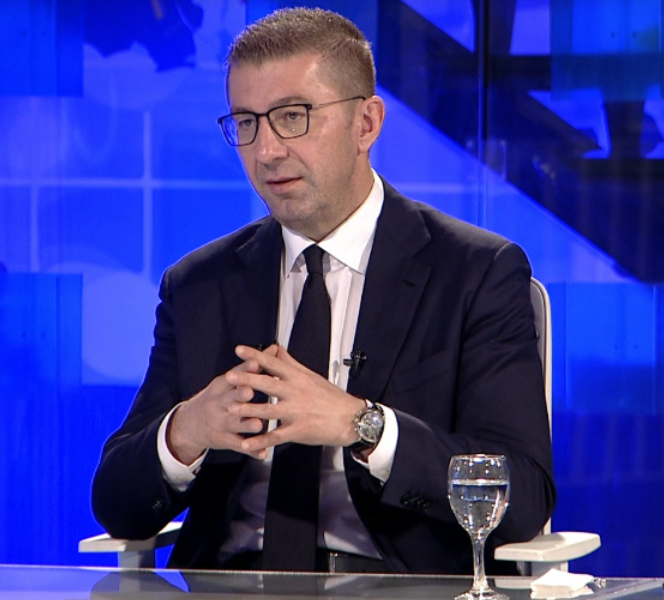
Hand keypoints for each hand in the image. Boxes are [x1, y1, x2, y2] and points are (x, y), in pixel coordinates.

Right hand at [167, 347, 277, 463]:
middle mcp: (219, 403)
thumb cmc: (217, 397)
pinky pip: (239, 445)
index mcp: (222, 386)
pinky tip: (262, 453)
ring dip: (247, 424)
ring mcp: (221, 423)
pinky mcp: (223, 440)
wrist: (190, 423)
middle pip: (230, 398)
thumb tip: (274, 348)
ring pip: (236, 423)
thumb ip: (252, 366)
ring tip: (258, 424)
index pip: (233, 375)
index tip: (255, 363)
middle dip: (240, 395)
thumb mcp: (229, 380)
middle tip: (251, 392)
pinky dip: (251, 450)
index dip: (244, 370)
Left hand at [226, 344, 364, 454]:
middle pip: (268, 384)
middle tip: (229, 377)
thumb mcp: (311, 375)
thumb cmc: (330, 397)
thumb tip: (277, 349)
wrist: (350, 417)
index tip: (239, 350)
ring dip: (249, 410)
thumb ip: (291, 363)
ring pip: (269, 410)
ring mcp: (297, 412)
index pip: (274, 363)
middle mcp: (295, 392)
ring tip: (231, 409)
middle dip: (247, 380)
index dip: (256, 355)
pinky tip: (247, 443)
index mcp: (297, 377)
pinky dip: (261, 441)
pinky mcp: (299, 430)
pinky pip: (277, 436)